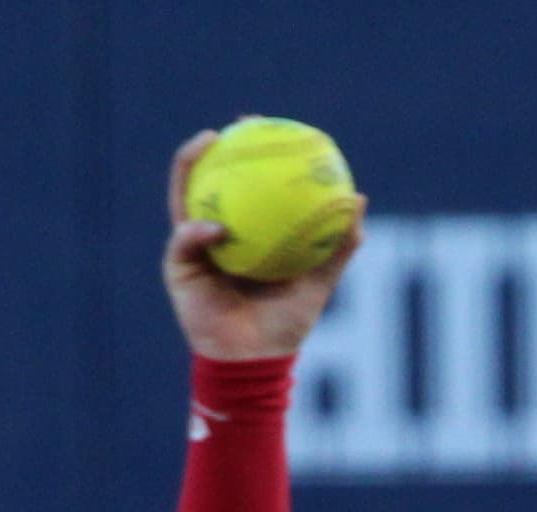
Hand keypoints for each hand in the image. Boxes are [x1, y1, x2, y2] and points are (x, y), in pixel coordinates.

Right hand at [161, 129, 359, 365]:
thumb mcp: (318, 282)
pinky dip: (198, 231)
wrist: (254, 362)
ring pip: (184, 197)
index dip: (250, 152)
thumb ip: (338, 245)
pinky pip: (185, 240)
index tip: (263, 125)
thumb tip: (358, 200)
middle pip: (208, 180)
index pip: (244, 183)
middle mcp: (217, 232)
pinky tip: (216, 227)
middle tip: (234, 125)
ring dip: (190, 168)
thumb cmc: (286, 326)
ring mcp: (194, 246)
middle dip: (213, 147)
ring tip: (205, 147)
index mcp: (246, 232)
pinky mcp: (178, 267)